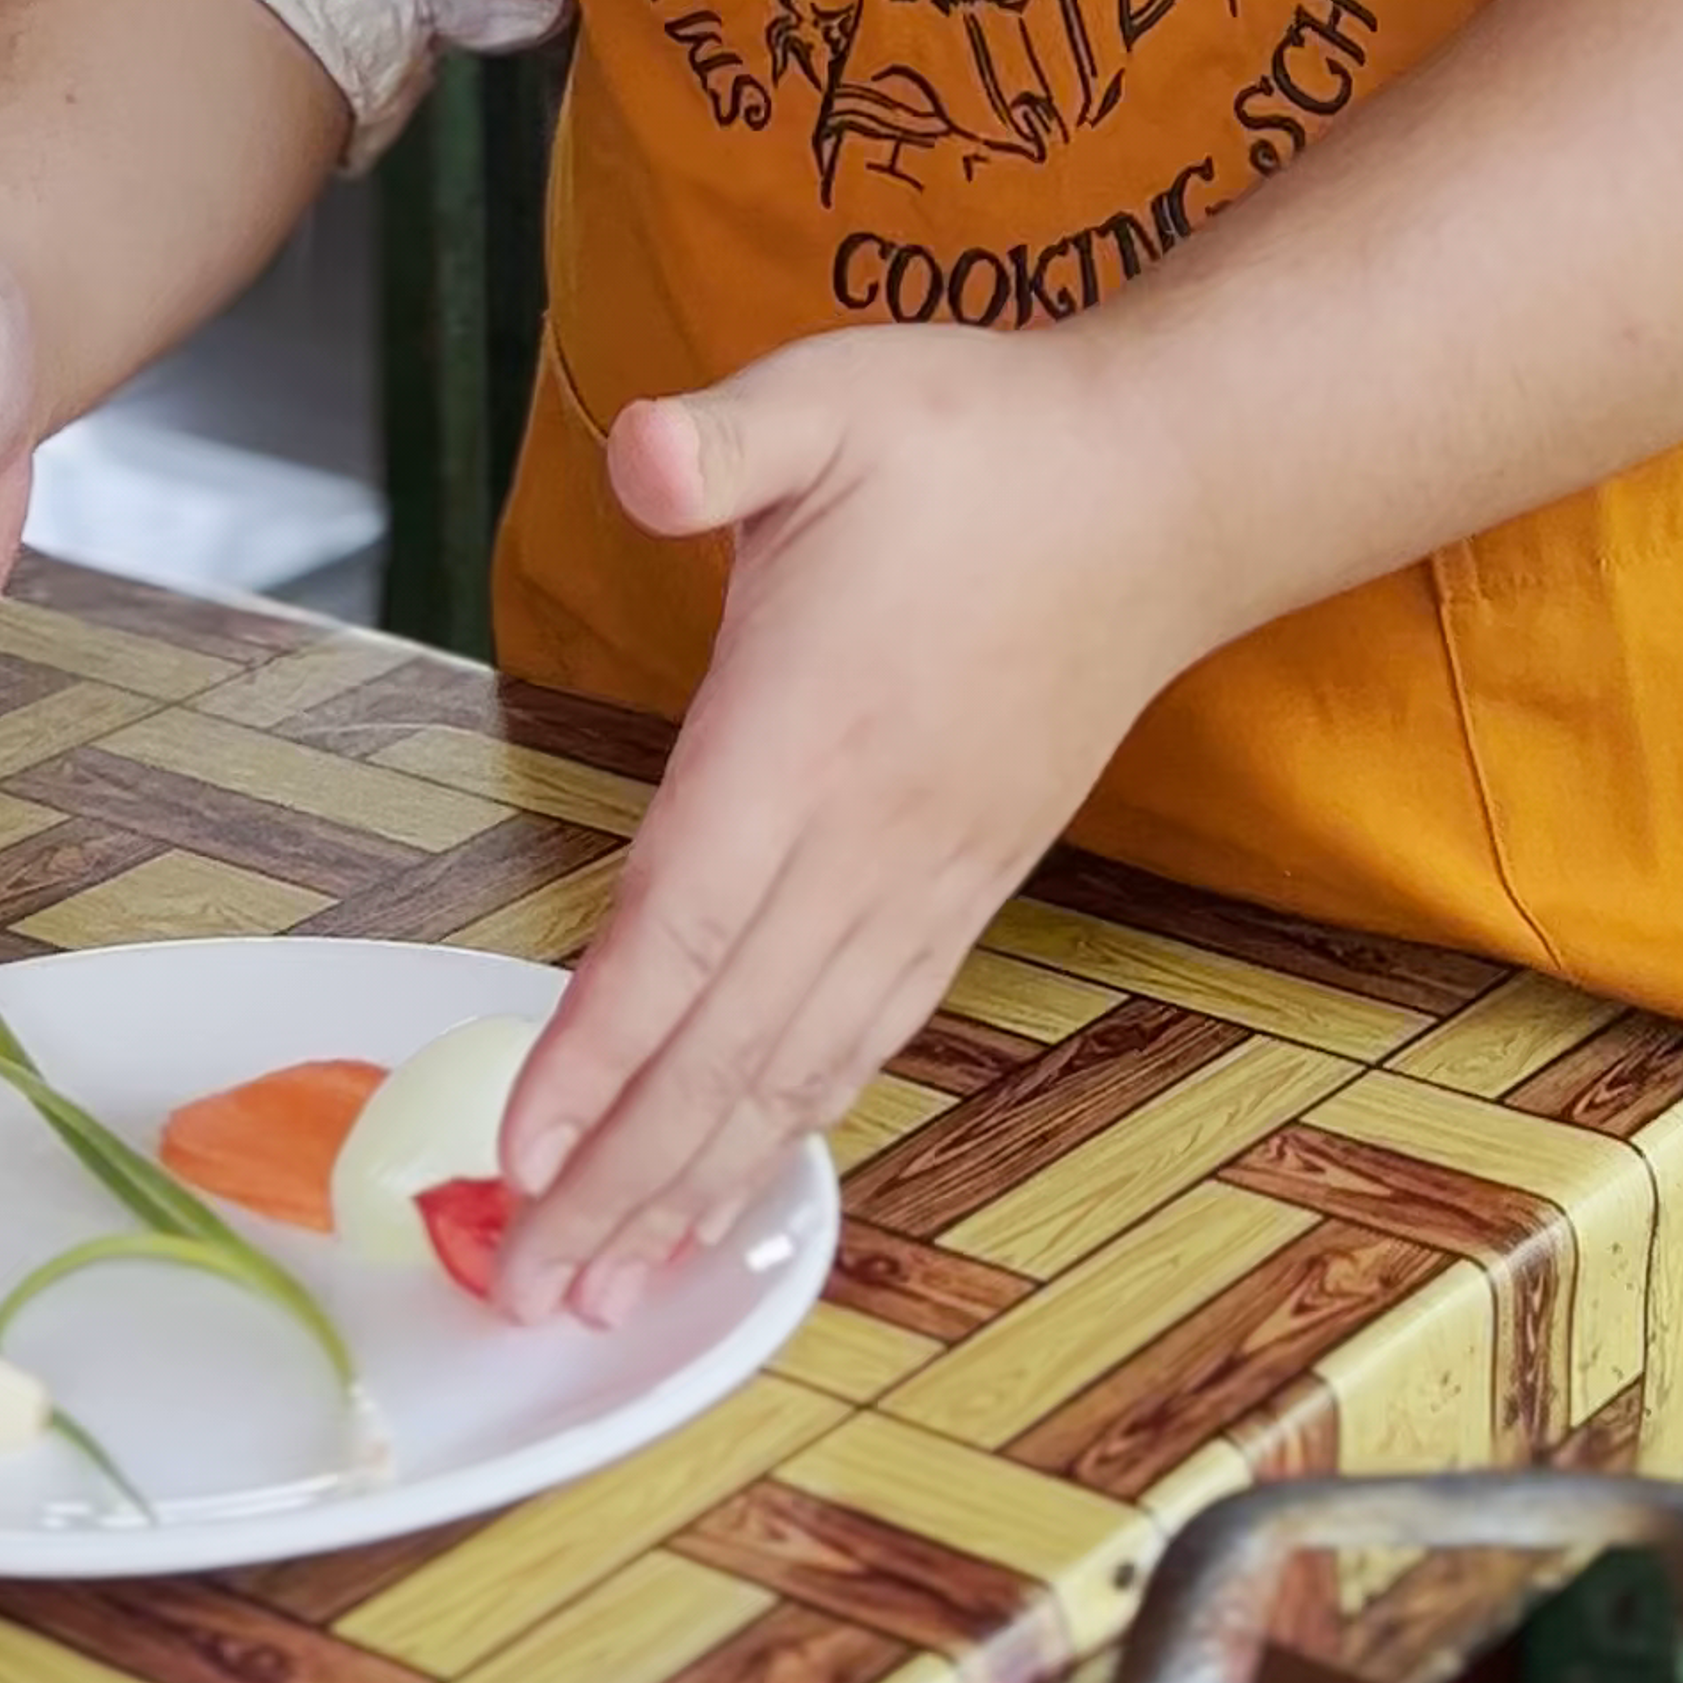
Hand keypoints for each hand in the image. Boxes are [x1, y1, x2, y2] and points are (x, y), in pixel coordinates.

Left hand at [472, 326, 1217, 1326]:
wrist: (1159, 491)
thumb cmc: (981, 440)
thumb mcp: (834, 399)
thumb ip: (724, 440)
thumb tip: (642, 454)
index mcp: (807, 729)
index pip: (687, 917)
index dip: (601, 1044)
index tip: (523, 1149)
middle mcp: (866, 832)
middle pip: (731, 1037)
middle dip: (625, 1171)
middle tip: (533, 1283)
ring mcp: (926, 874)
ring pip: (801, 1061)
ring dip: (702, 1180)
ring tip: (616, 1279)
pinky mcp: (966, 885)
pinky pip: (870, 1031)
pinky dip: (796, 1120)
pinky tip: (742, 1179)